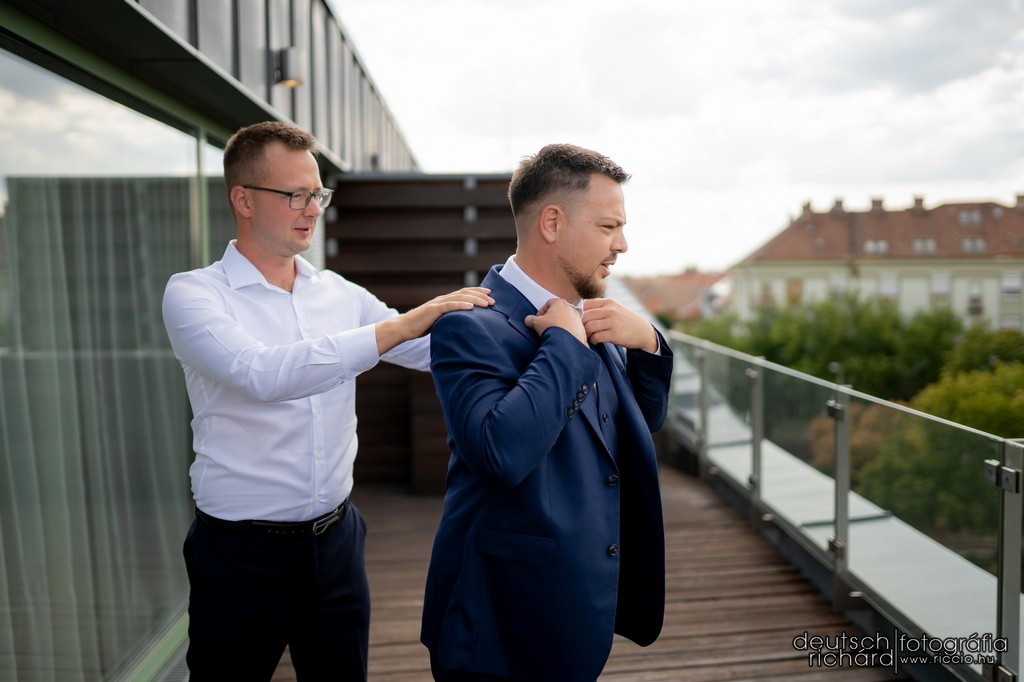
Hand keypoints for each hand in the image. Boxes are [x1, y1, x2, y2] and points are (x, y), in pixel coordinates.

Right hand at [376, 287, 492, 353]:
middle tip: (493, 300)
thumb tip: (463, 326)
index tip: (490, 295)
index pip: (463, 294)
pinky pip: (449, 306)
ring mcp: (438, 303)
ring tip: (487, 303)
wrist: (404, 328)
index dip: (477, 293)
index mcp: (444, 301)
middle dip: (480, 296)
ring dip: (475, 300)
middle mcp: (442, 299)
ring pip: (459, 298)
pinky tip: (471, 307)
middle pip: (464, 293)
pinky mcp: (433, 310)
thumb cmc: (421, 326)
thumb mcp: (439, 322)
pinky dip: (461, 305)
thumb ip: (450, 319)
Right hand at [525, 298, 586, 344]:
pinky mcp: (582, 329)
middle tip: (546, 325)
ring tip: (555, 333)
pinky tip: (563, 338)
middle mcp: (571, 308)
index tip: (538, 318)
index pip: (549, 302)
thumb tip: (528, 320)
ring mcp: (578, 319)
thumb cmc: (552, 329)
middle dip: (552, 317)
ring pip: (567, 319)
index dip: (542, 310)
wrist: (566, 343)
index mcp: (560, 303)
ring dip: (561, 324)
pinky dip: (568, 331)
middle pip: (559, 310)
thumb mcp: (536, 323)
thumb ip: (531, 319)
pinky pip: (573, 328)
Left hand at [582, 298, 657, 351]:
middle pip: (585, 316)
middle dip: (581, 325)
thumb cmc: (624, 320)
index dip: (579, 313)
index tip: (580, 321)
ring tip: (590, 336)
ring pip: (589, 326)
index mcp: (608, 302)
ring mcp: (613, 322)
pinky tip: (596, 340)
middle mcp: (610, 310)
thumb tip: (579, 310)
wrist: (643, 331)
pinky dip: (593, 340)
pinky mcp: (615, 334)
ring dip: (586, 333)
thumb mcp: (615, 309)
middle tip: (583, 330)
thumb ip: (600, 308)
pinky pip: (596, 336)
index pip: (585, 304)